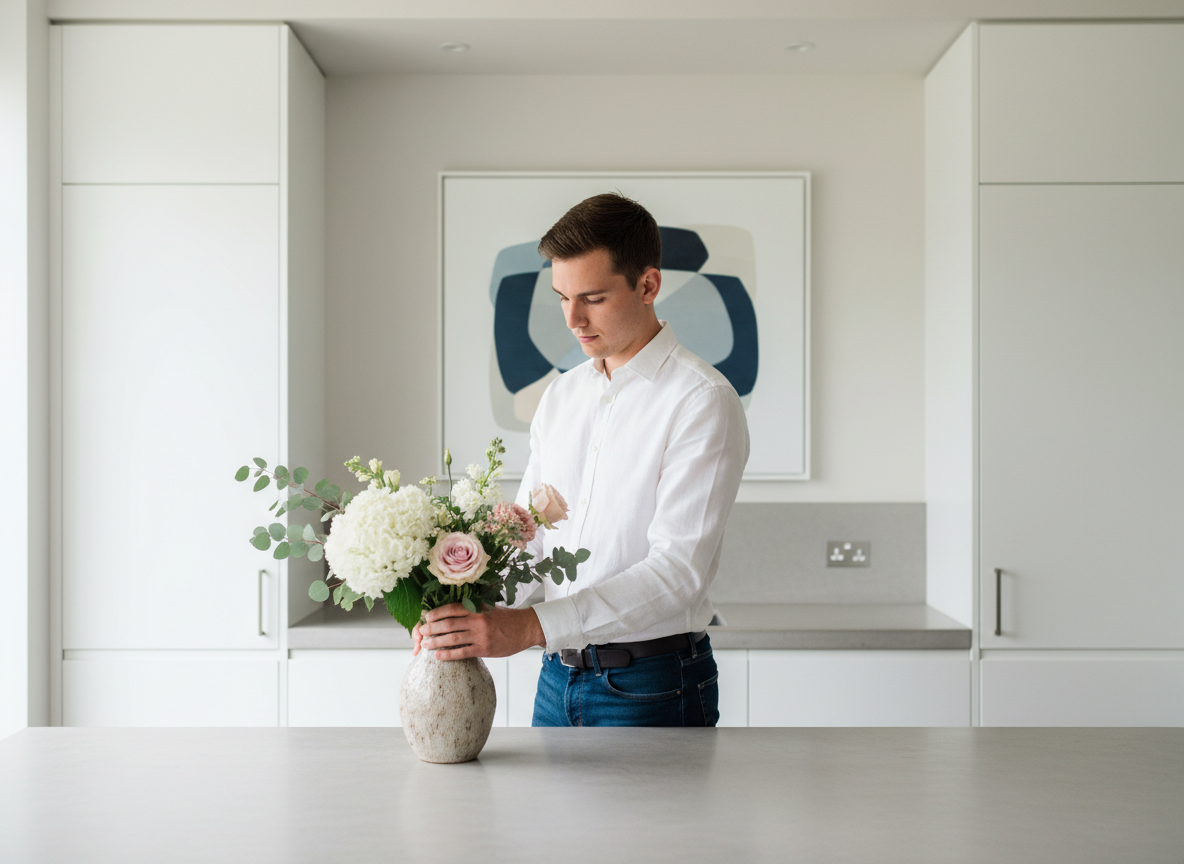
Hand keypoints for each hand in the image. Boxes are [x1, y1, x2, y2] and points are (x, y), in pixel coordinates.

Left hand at [414, 602, 544, 659]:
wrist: (526, 628)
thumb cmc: (506, 618)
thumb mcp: (490, 607)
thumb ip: (473, 607)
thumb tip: (452, 610)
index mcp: (478, 608)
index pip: (452, 608)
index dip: (437, 612)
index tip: (426, 616)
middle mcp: (478, 620)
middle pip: (449, 624)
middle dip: (432, 628)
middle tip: (422, 631)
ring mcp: (481, 635)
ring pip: (453, 639)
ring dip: (436, 642)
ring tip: (426, 645)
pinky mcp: (484, 649)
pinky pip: (462, 652)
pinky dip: (448, 655)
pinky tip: (439, 656)